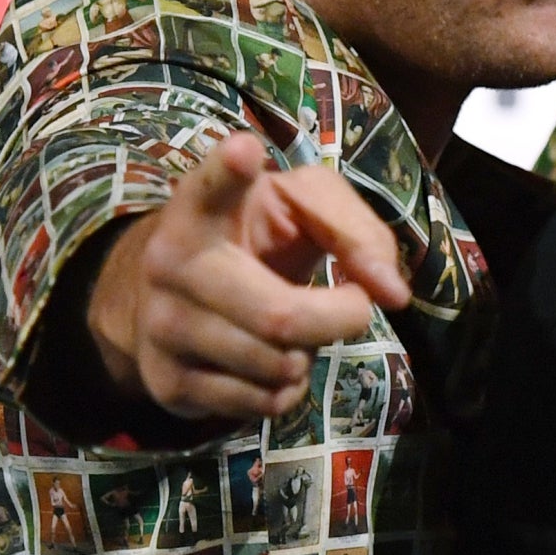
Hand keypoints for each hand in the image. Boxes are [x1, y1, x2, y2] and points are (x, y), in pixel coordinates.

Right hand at [88, 133, 409, 421]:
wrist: (175, 299)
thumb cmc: (254, 239)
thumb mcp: (303, 210)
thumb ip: (357, 231)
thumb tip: (392, 292)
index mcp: (200, 208)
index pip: (210, 186)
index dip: (228, 172)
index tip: (246, 151)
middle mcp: (169, 264)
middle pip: (281, 317)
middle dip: (338, 318)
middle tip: (353, 304)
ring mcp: (163, 329)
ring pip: (278, 366)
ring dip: (309, 354)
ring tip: (291, 328)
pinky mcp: (167, 385)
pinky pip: (263, 403)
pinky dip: (287, 388)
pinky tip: (268, 360)